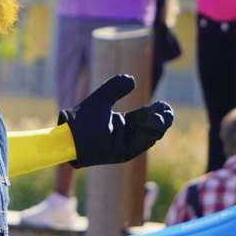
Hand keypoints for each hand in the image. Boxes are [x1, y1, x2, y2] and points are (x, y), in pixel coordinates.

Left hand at [59, 74, 173, 167]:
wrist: (68, 135)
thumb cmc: (80, 118)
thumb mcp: (101, 99)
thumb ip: (115, 88)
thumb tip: (132, 80)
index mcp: (121, 124)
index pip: (145, 117)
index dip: (156, 112)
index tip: (164, 105)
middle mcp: (124, 136)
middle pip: (150, 128)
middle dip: (162, 120)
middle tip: (167, 111)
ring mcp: (123, 146)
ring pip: (147, 137)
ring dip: (157, 128)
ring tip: (162, 117)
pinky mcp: (120, 155)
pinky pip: (138, 146)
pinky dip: (147, 136)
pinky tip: (154, 125)